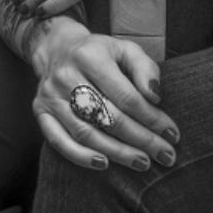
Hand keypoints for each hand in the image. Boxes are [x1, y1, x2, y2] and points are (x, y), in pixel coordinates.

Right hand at [32, 22, 179, 171]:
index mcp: (89, 56)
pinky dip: (80, 156)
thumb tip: (155, 97)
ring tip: (143, 163)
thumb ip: (145, 68)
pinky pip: (58, 140)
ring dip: (117, 152)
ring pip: (85, 132)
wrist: (56, 48)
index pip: (126, 96)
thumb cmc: (99, 52)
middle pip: (107, 116)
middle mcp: (66, 75)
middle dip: (141, 139)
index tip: (172, 134)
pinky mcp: (40, 110)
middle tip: (165, 155)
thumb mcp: (125, 49)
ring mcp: (50, 95)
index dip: (152, 118)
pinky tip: (104, 164)